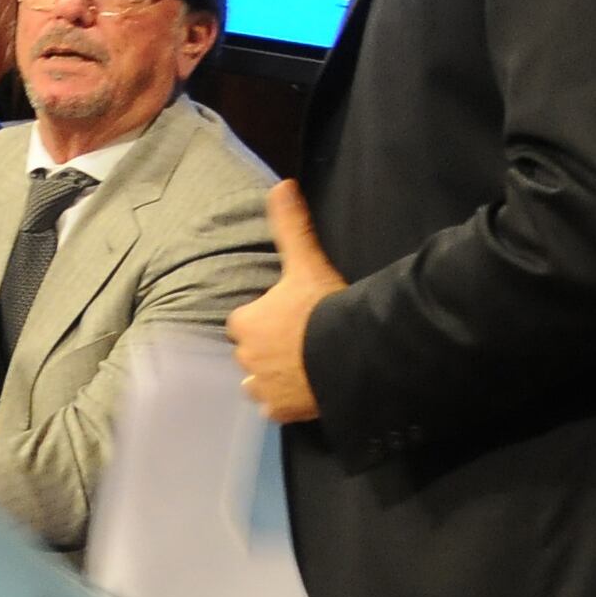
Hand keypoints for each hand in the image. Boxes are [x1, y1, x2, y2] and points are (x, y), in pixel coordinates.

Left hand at [222, 181, 340, 424]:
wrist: (350, 355)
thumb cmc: (323, 308)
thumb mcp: (306, 262)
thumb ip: (291, 226)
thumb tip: (283, 184)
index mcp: (245, 322)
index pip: (246, 321)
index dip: (266, 318)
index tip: (288, 316)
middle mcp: (245, 358)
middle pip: (251, 352)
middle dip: (268, 348)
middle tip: (300, 341)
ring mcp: (261, 388)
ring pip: (257, 382)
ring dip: (271, 376)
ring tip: (299, 368)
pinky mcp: (279, 412)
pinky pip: (273, 408)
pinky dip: (284, 402)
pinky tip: (304, 391)